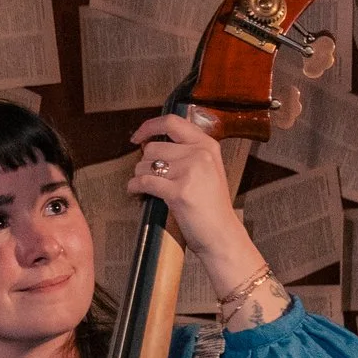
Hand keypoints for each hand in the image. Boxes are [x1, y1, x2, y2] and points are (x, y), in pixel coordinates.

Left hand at [126, 114, 246, 263]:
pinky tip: (135, 191)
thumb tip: (151, 143)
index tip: (137, 137)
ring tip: (147, 188)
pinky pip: (144, 182)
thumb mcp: (207, 169)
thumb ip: (187, 152)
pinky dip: (134, 187)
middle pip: (153, 147)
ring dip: (139, 176)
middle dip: (144, 163)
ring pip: (145, 164)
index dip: (149, 127)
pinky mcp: (179, 192)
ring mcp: (191, 171)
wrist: (222, 234)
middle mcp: (200, 154)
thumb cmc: (211, 206)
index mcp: (207, 145)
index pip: (172, 122)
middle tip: (148, 177)